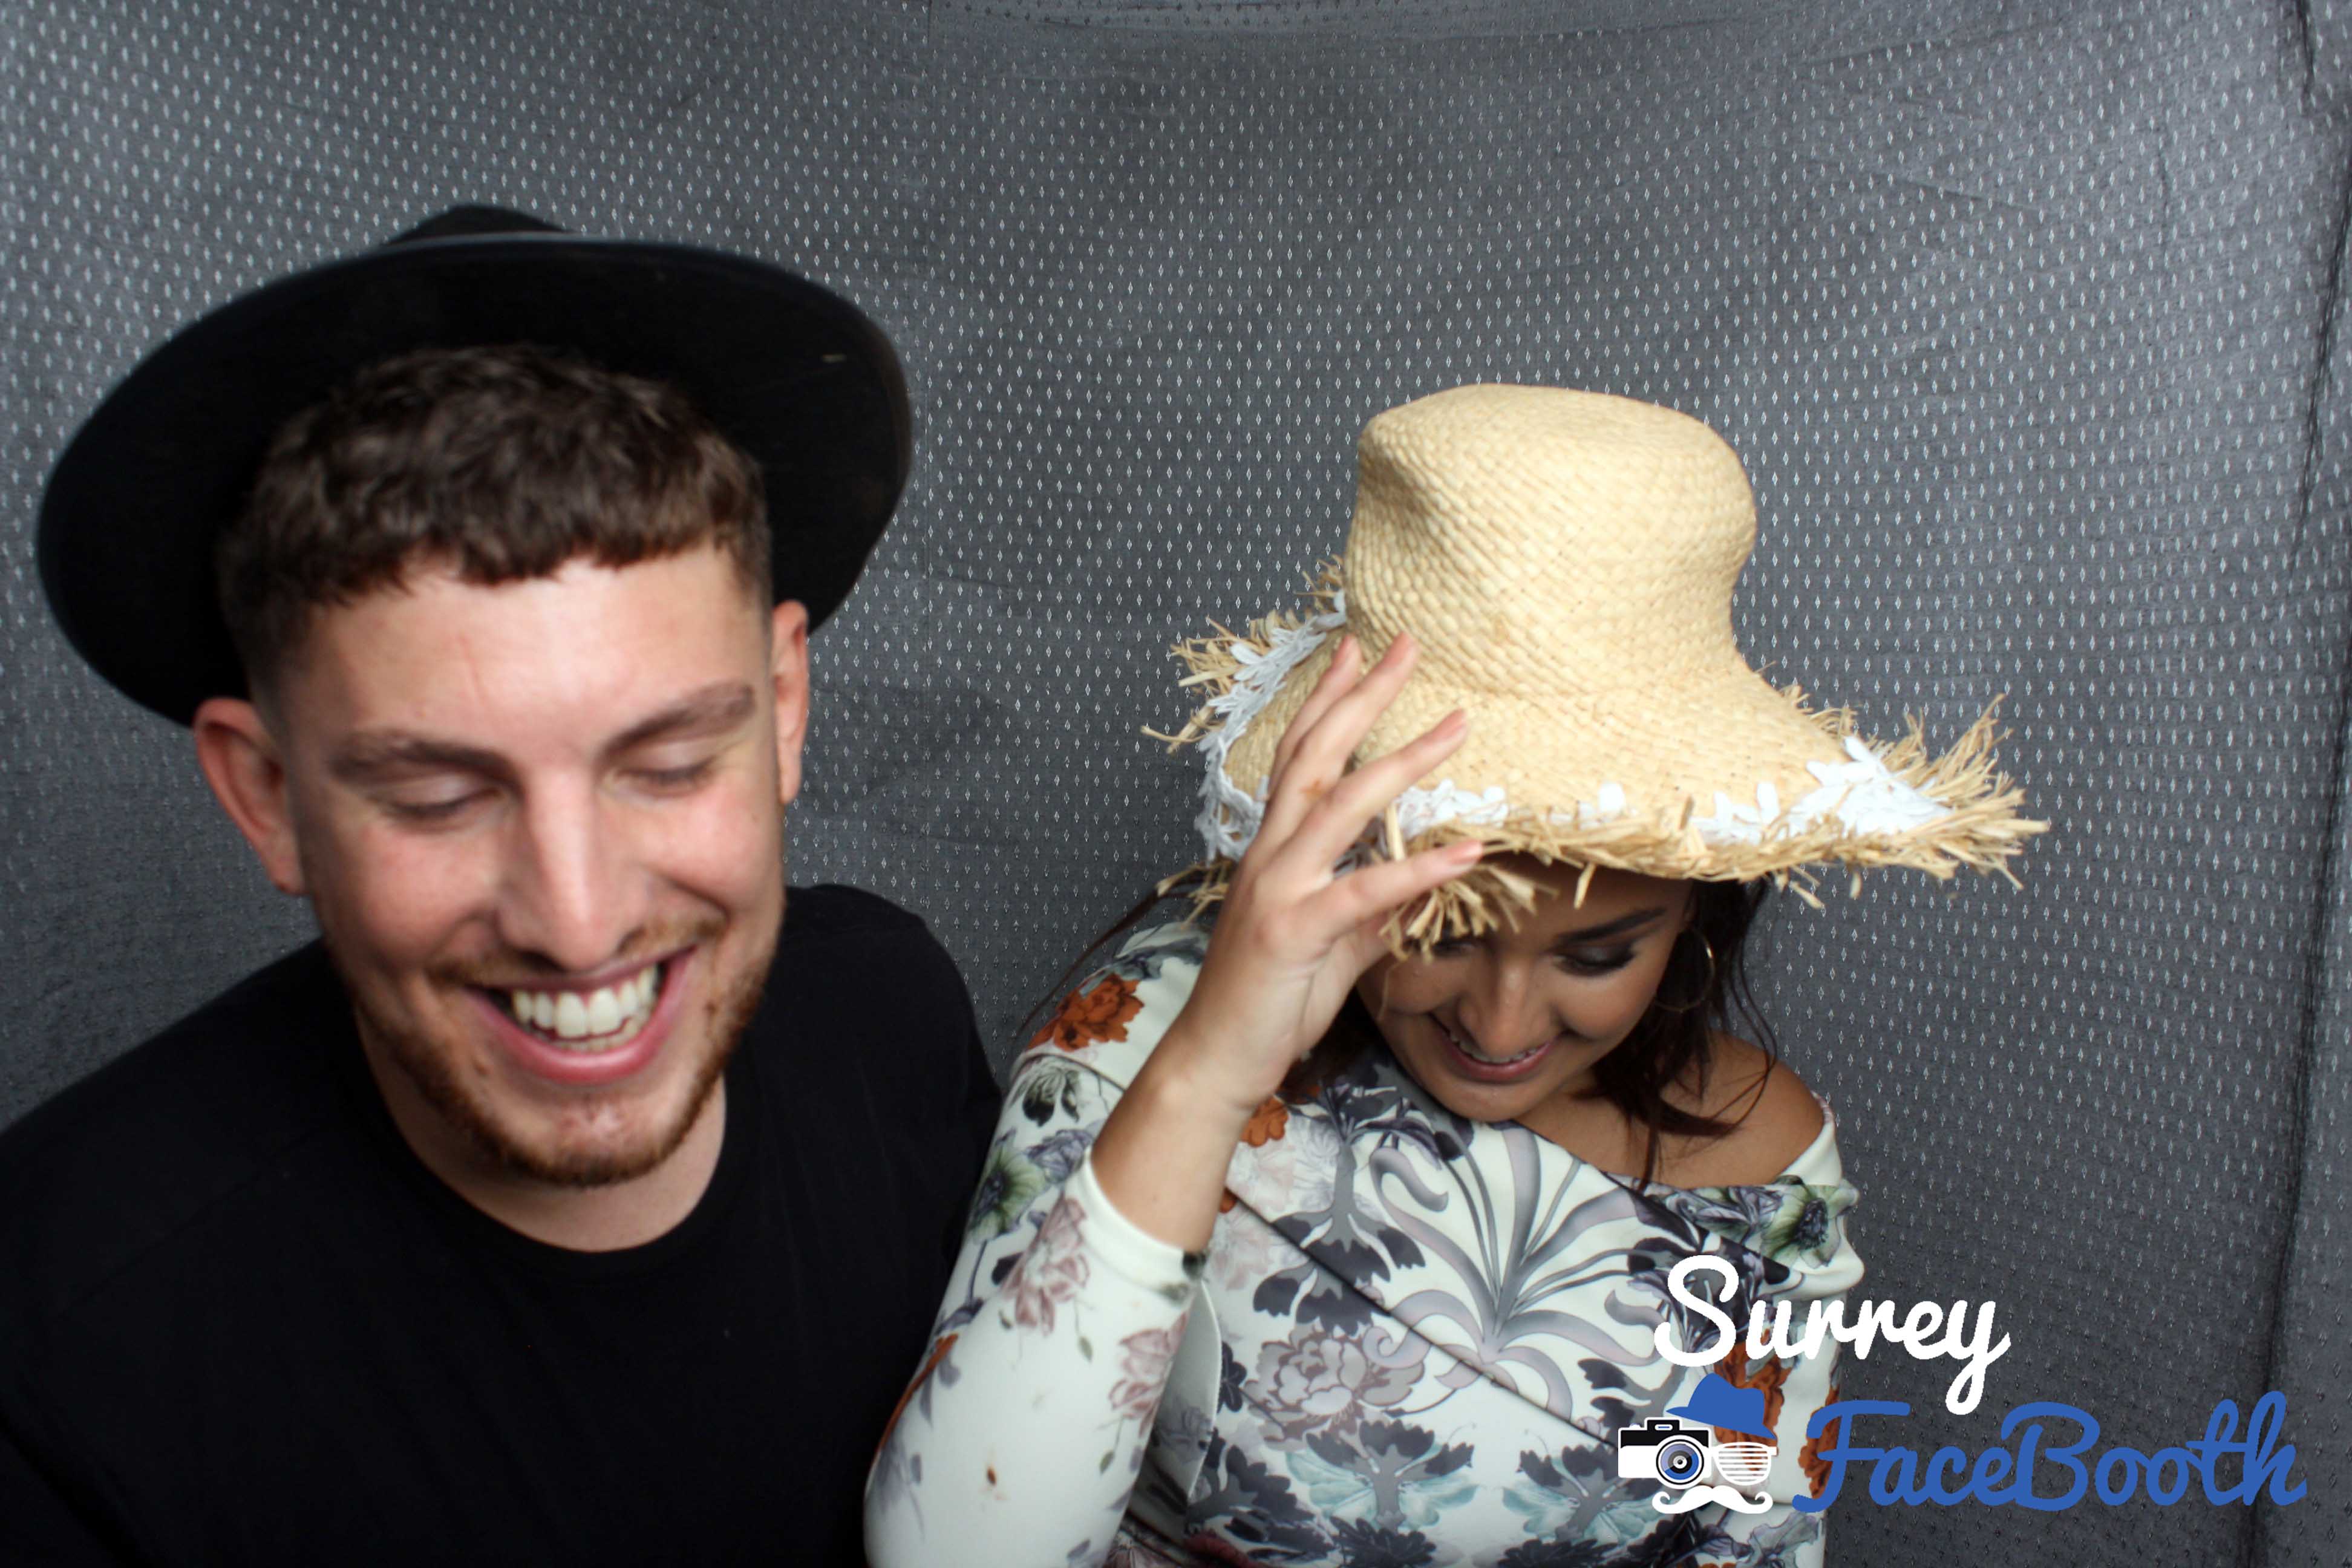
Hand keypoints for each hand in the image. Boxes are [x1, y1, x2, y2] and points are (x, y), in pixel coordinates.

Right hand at [1158, 632, 1482, 1118]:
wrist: (1217, 1059)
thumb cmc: (1268, 1001)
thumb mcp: (1334, 945)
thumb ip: (1377, 909)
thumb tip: (1426, 879)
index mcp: (1272, 850)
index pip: (1297, 755)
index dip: (1326, 699)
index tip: (1355, 648)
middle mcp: (1269, 855)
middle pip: (1316, 756)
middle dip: (1361, 696)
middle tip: (1404, 644)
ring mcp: (1277, 888)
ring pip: (1340, 806)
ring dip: (1402, 761)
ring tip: (1456, 726)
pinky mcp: (1294, 932)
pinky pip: (1363, 890)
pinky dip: (1418, 869)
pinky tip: (1465, 852)